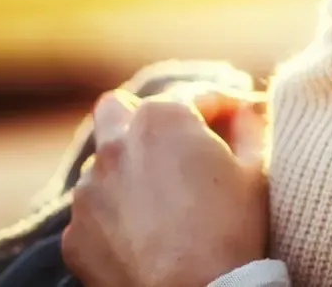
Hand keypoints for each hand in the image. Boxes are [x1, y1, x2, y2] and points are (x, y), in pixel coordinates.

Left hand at [62, 91, 269, 286]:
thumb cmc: (232, 230)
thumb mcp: (256, 168)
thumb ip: (248, 124)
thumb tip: (242, 109)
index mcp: (163, 119)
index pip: (194, 96)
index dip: (222, 108)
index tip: (236, 123)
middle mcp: (115, 145)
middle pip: (116, 110)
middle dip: (144, 121)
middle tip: (174, 147)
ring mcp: (88, 191)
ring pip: (101, 165)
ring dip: (126, 171)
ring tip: (160, 201)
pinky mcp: (75, 234)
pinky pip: (93, 213)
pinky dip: (114, 217)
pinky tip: (143, 236)